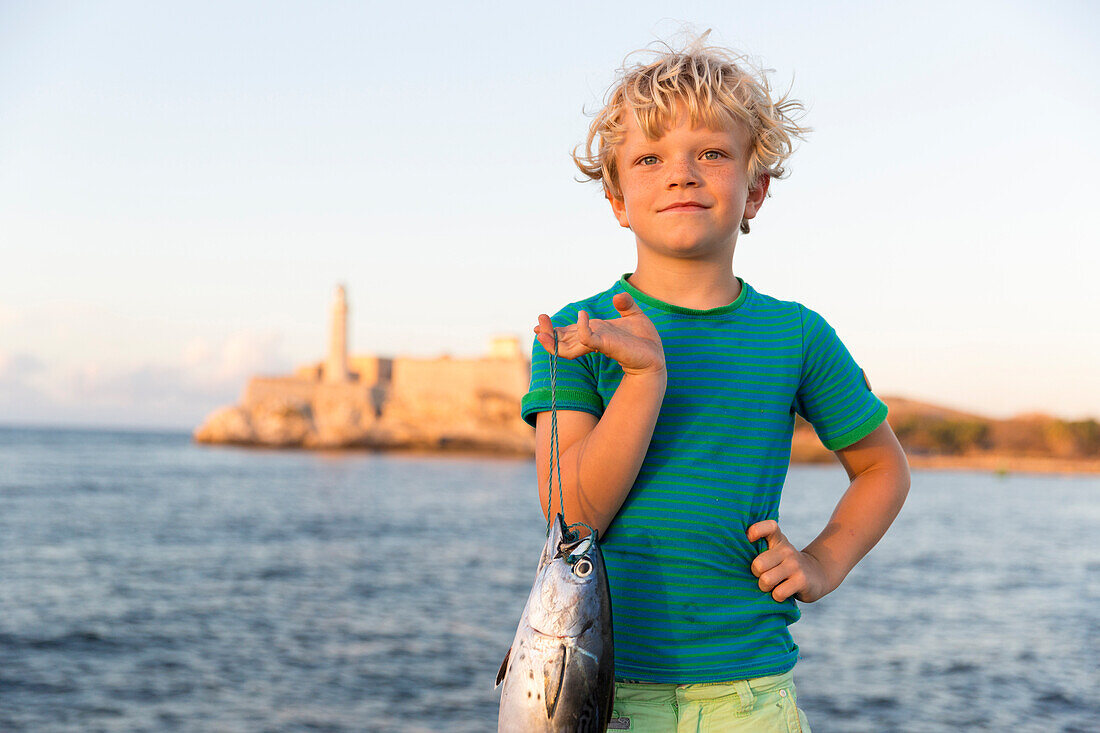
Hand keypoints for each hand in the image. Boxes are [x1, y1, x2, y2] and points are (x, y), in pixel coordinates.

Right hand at [533, 292, 664, 375]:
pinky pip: (588, 338)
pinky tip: (581, 316)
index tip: (538, 323)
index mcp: (594, 333)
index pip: (568, 332)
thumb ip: (625, 304)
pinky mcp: (606, 345)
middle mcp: (592, 340)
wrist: (655, 356)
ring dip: (553, 339)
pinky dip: (582, 328)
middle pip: (562, 340)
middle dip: (547, 332)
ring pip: (567, 346)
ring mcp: (597, 343)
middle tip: (536, 323)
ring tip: (539, 330)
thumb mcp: (634, 316)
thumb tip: (617, 297)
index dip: (553, 330)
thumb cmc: (644, 340)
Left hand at [747, 520, 829, 602]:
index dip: (756, 530)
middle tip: (762, 576)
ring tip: (772, 586)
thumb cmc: (785, 564)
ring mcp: (795, 565)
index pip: (769, 527)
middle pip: (758, 564)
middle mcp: (786, 549)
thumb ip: (758, 548)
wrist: (817, 574)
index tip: (748, 539)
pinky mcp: (802, 581)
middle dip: (756, 575)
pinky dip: (777, 597)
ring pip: (766, 580)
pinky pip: (778, 593)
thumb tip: (731, 554)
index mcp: (778, 539)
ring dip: (765, 588)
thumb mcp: (775, 551)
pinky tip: (782, 592)